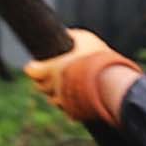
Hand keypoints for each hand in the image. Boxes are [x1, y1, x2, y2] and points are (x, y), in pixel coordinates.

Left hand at [23, 33, 137, 126]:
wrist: (113, 81)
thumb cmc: (98, 58)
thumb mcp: (86, 39)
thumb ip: (73, 36)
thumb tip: (67, 34)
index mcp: (50, 69)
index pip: (32, 71)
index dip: (34, 68)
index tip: (35, 65)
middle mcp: (53, 87)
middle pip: (41, 86)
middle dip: (45, 80)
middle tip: (52, 72)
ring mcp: (63, 101)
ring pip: (53, 100)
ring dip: (56, 93)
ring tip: (66, 84)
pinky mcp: (73, 112)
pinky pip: (67, 109)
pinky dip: (69, 103)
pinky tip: (76, 95)